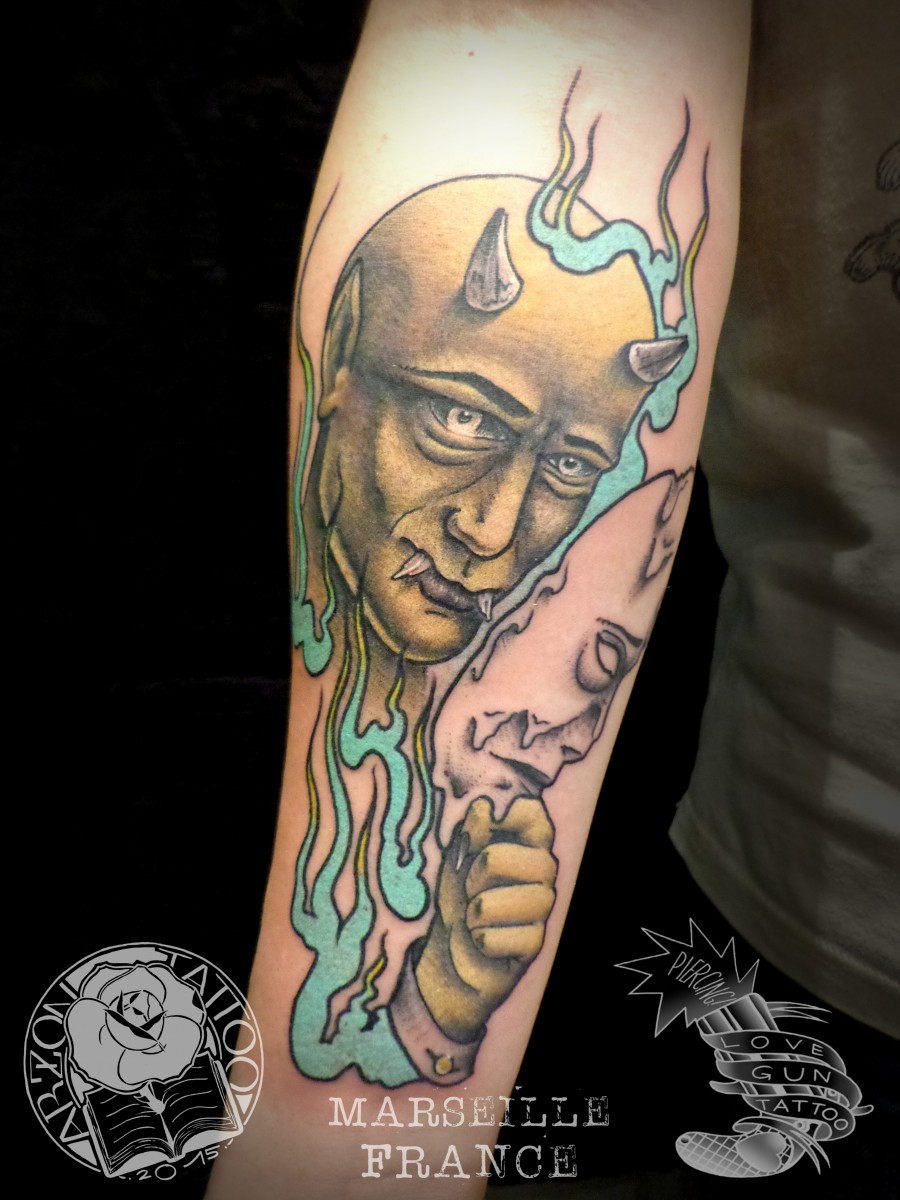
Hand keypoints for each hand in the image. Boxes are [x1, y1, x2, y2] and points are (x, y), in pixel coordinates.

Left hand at [415, 797, 556, 1042]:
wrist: (450, 950)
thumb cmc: (459, 895)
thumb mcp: (457, 858)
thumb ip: (471, 832)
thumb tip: (485, 807)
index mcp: (526, 841)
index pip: (534, 814)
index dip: (511, 814)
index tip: (488, 824)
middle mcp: (543, 871)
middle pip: (521, 859)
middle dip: (484, 871)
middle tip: (470, 886)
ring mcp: (543, 908)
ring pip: (512, 902)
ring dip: (479, 910)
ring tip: (473, 916)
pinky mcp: (535, 944)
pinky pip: (507, 937)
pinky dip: (481, 941)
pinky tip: (481, 941)